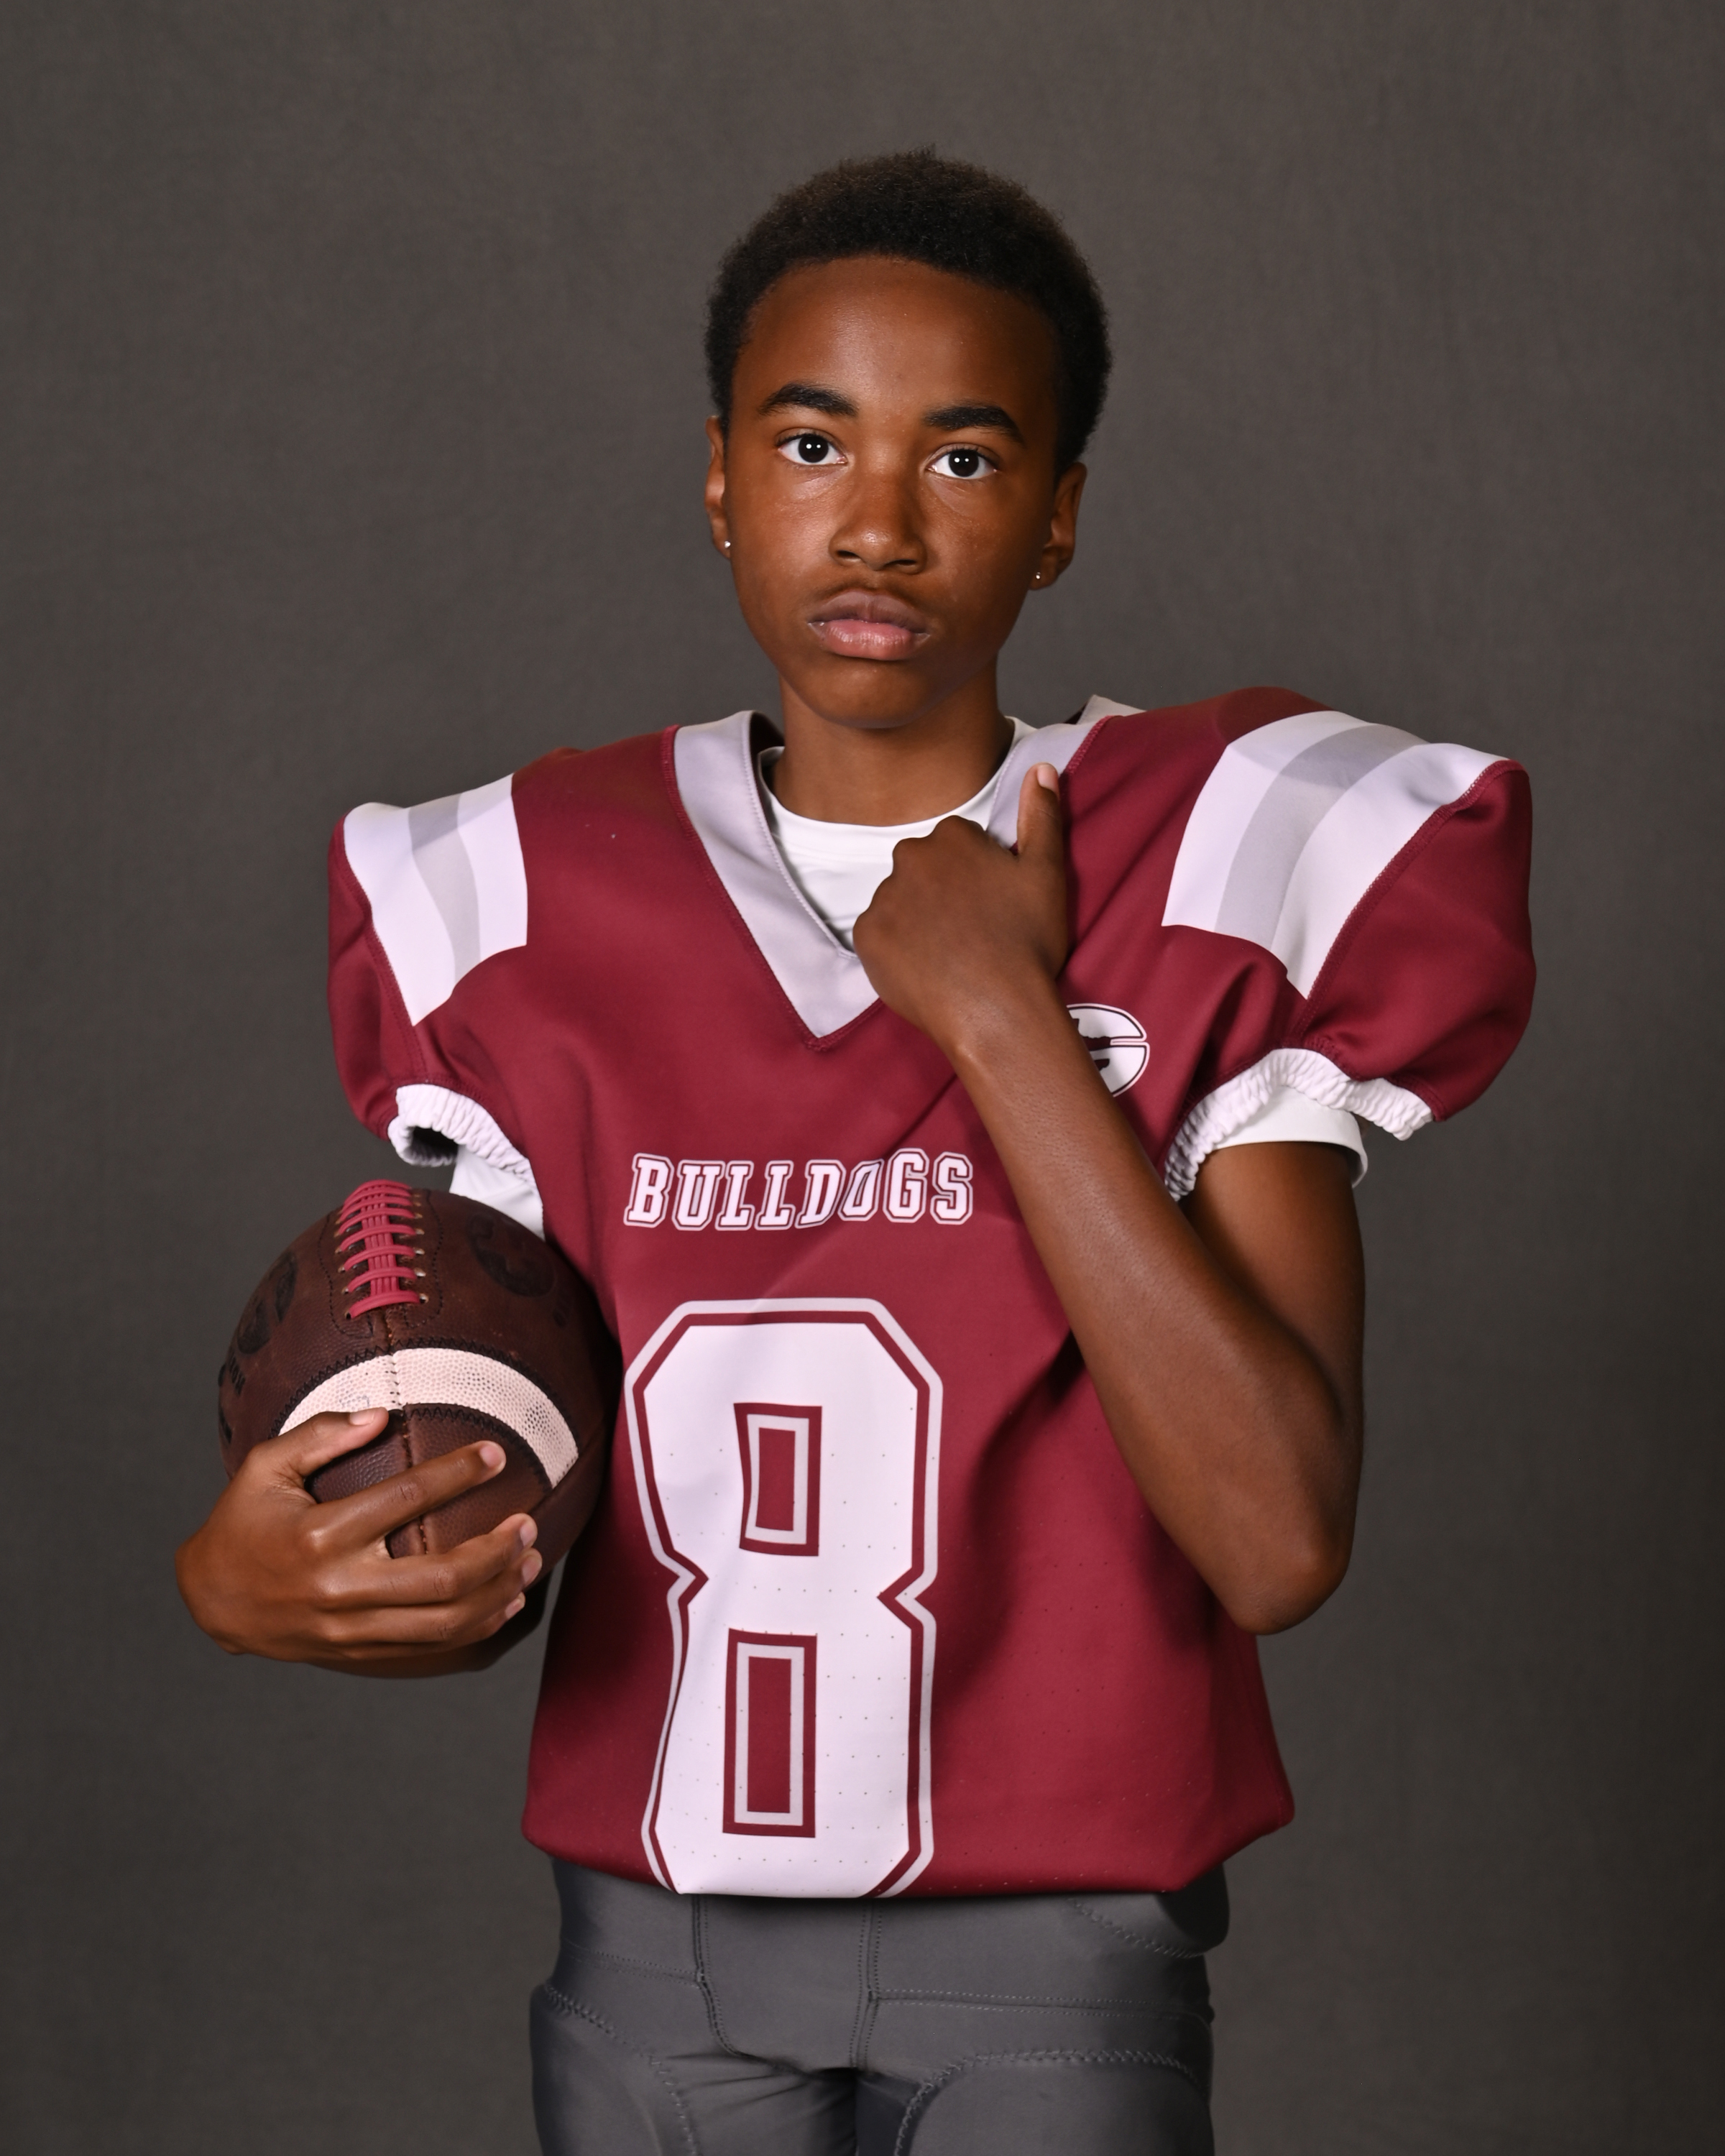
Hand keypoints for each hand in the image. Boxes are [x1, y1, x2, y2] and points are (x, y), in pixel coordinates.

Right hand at [175, 1408, 542, 1671]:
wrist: (211, 1600)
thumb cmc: (243, 1521)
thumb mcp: (264, 1467)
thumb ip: (320, 1434)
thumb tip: (382, 1414)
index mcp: (319, 1535)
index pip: (406, 1498)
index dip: (458, 1473)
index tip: (496, 1454)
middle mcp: (338, 1587)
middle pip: (440, 1577)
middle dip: (496, 1550)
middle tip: (529, 1522)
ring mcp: (349, 1628)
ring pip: (443, 1621)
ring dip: (498, 1591)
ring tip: (531, 1558)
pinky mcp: (356, 1651)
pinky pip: (429, 1646)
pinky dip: (475, 1626)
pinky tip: (505, 1600)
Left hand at [852, 763, 1067, 1056]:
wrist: (997, 1011)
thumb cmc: (1027, 943)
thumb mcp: (1047, 873)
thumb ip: (1042, 815)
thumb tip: (1041, 769)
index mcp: (950, 837)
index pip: (956, 844)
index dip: (976, 875)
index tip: (990, 904)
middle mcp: (909, 859)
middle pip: (922, 869)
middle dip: (941, 892)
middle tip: (971, 930)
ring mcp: (883, 899)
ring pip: (899, 902)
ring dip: (917, 920)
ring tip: (950, 954)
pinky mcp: (865, 938)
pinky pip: (877, 935)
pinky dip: (896, 949)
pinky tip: (926, 967)